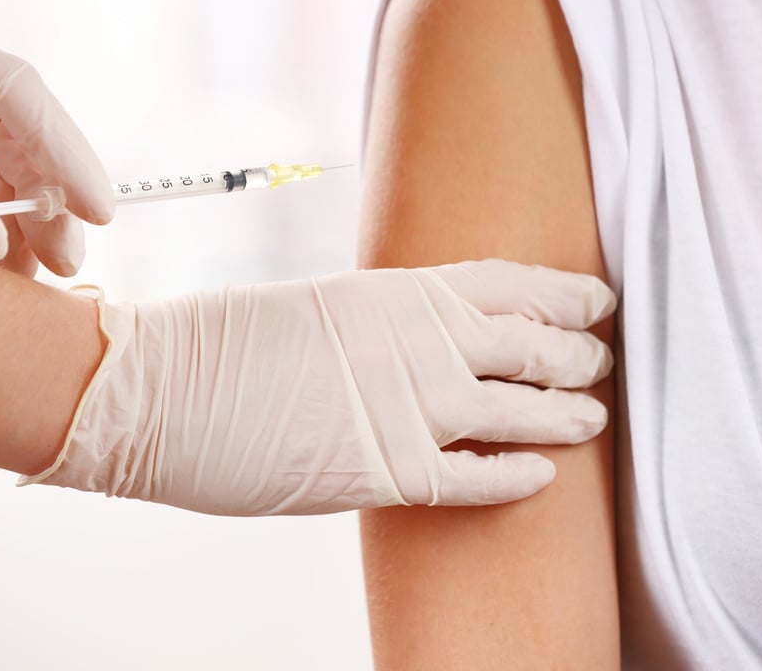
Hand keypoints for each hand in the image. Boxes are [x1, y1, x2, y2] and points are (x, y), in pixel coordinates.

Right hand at [22, 260, 616, 514]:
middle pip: (531, 344)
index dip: (563, 293)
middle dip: (577, 354)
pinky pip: (475, 476)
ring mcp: (408, 405)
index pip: (508, 283)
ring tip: (593, 418)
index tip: (596, 300)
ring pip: (521, 409)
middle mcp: (419, 341)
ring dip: (566, 415)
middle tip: (602, 362)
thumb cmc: (224, 343)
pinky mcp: (385, 470)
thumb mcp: (318, 306)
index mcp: (397, 289)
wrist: (160, 388)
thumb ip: (380, 322)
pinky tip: (543, 477)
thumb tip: (417, 341)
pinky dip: (516, 476)